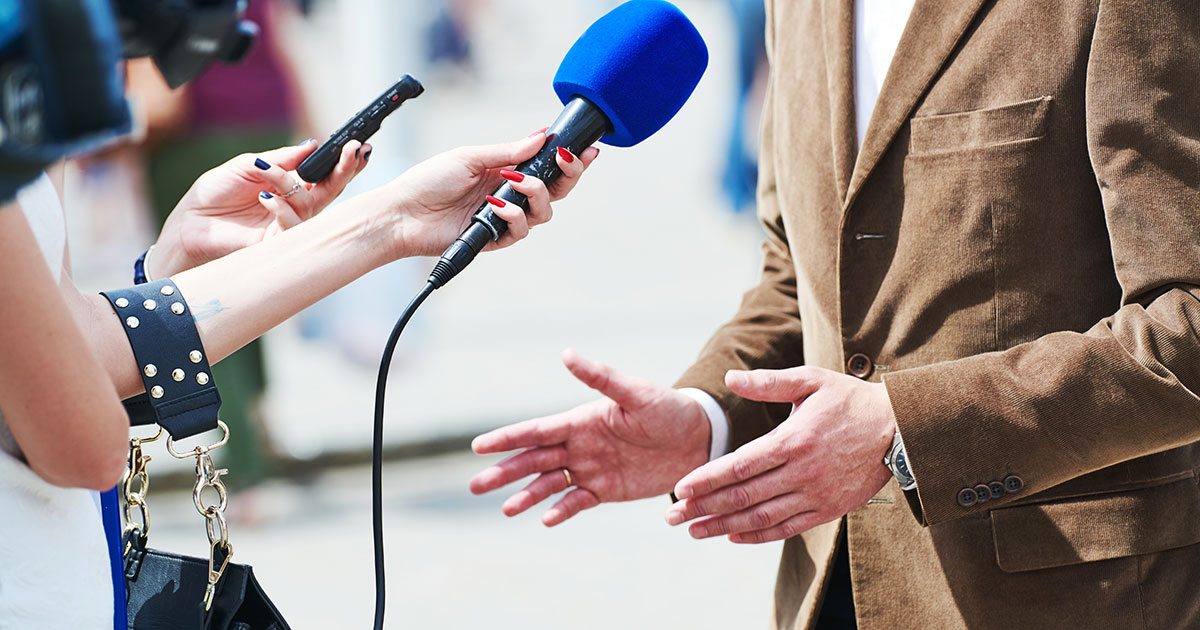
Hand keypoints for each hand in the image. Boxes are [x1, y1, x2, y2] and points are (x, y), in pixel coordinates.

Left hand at [150, 138, 368, 276]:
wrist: (190, 223)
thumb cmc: (215, 193)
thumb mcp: (248, 165)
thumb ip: (282, 158)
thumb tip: (313, 145)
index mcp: (291, 185)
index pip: (326, 174)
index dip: (344, 161)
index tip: (358, 145)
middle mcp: (296, 205)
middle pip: (332, 189)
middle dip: (345, 169)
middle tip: (355, 151)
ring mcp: (289, 224)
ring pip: (311, 204)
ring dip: (290, 184)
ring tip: (266, 175)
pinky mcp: (278, 243)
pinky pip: (293, 226)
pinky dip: (282, 209)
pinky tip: (266, 198)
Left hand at [377, 131, 598, 257]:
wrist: (402, 213)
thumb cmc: (429, 180)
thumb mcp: (471, 156)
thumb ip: (507, 151)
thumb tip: (540, 137)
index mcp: (506, 171)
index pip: (547, 166)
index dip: (570, 160)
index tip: (585, 148)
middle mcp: (510, 195)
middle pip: (555, 191)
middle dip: (568, 176)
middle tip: (564, 161)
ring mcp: (504, 218)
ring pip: (543, 213)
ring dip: (536, 194)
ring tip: (513, 183)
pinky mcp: (494, 239)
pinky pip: (520, 231)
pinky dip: (513, 216)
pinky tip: (494, 205)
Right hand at [469, 349, 709, 525]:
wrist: (698, 438)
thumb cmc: (668, 408)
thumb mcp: (636, 393)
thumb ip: (601, 377)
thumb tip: (566, 354)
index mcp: (581, 420)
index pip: (536, 431)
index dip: (507, 438)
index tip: (478, 446)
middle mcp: (580, 445)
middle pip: (534, 460)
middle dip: (505, 472)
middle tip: (475, 486)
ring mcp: (591, 468)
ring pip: (550, 484)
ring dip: (527, 495)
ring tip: (505, 509)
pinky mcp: (607, 490)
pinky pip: (578, 502)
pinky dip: (561, 510)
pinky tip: (544, 520)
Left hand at [665, 367, 895, 543]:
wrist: (901, 430)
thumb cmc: (850, 400)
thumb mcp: (811, 380)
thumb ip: (769, 382)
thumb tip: (730, 378)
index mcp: (794, 439)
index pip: (740, 465)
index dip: (707, 478)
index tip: (679, 488)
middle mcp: (802, 472)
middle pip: (743, 496)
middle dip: (703, 508)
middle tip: (672, 517)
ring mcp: (816, 495)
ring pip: (761, 517)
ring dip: (724, 526)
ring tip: (694, 530)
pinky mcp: (828, 510)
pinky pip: (786, 528)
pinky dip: (757, 535)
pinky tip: (733, 536)